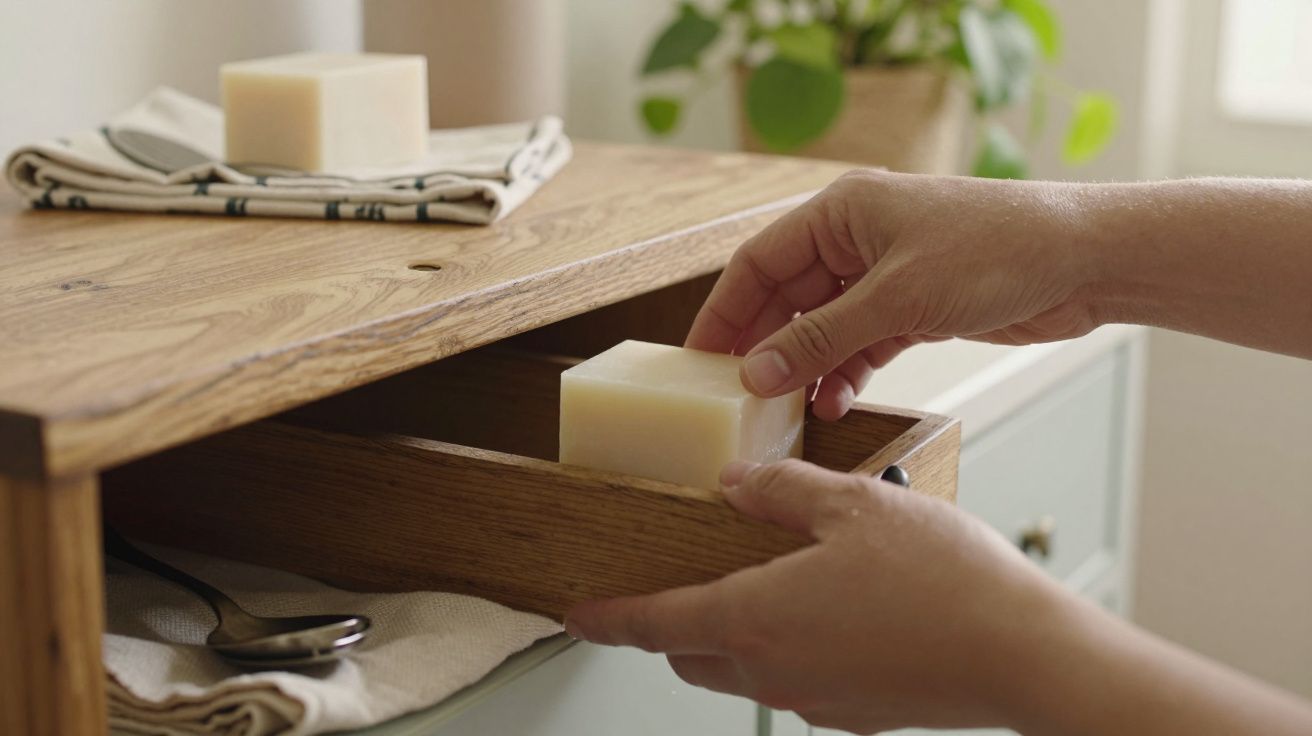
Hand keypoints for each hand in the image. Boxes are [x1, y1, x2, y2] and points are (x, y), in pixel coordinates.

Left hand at [564, 459, 1063, 732]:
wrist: (1023, 656)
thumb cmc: (945, 581)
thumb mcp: (853, 505)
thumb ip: (782, 493)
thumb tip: (737, 485)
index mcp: (755, 618)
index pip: (653, 624)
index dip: (609, 619)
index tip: (579, 616)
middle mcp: (774, 671)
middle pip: (691, 654)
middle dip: (669, 626)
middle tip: (674, 587)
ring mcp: (815, 701)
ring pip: (742, 672)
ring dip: (730, 636)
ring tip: (763, 584)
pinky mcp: (855, 714)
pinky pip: (795, 682)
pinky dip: (785, 651)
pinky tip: (826, 611)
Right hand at [686, 170, 1100, 419]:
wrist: (1086, 261)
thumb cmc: (999, 249)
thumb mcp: (897, 298)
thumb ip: (822, 339)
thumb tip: (756, 371)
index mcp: (842, 212)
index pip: (759, 263)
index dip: (725, 312)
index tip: (699, 359)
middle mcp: (857, 240)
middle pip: (786, 299)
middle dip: (764, 348)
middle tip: (736, 397)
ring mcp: (885, 275)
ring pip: (822, 328)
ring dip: (805, 368)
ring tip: (784, 411)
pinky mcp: (914, 308)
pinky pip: (859, 345)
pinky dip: (844, 373)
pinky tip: (833, 405)